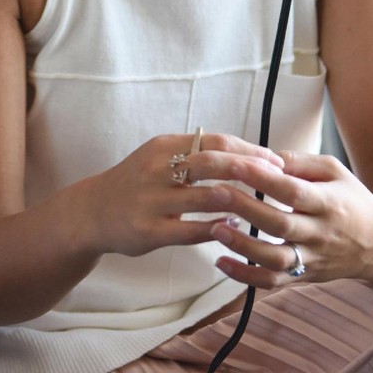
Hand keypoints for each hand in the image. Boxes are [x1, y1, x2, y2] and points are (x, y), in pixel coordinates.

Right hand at [90, 133, 284, 257]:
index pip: (216, 141)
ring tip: (263, 204)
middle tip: (278, 180)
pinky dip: (216, 227)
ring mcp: (152, 200)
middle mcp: (158, 168)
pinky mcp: (148, 230)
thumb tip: (244, 152)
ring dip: (239, 200)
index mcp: (165, 146)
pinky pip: (190, 229)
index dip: (249, 149)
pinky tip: (233, 227)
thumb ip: (195, 153)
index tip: (276, 159)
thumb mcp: (160, 157)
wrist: (93, 212)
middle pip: (214, 163)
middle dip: (251, 170)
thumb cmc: (138, 182)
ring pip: (205, 196)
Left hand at [207, 152, 372, 287]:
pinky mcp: (304, 277)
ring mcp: (313, 259)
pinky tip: (221, 262)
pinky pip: (272, 283)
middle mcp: (321, 234)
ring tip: (214, 229)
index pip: (293, 191)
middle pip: (279, 225)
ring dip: (242, 246)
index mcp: (329, 202)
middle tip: (215, 193)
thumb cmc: (351, 199)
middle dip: (245, 209)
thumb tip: (265, 155)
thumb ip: (300, 162)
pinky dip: (244, 276)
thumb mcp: (334, 170)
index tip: (235, 166)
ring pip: (275, 260)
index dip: (263, 179)